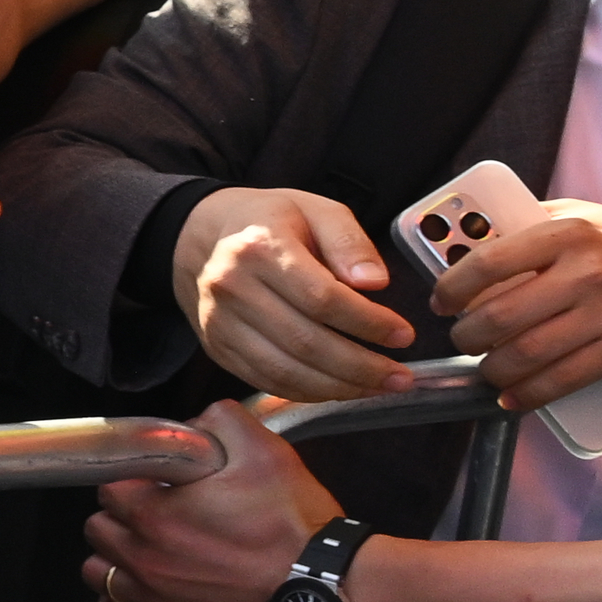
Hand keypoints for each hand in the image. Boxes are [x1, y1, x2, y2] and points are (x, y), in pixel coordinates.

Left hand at [85, 401, 324, 601]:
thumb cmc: (297, 527)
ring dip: (113, 561)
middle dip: (120, 516)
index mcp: (155, 513)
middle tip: (154, 513)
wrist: (329, 591)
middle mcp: (145, 557)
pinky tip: (133, 596)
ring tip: (143, 551)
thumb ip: (220, 422)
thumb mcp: (265, 452)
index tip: (156, 481)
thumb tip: (197, 423)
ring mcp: (156, 599)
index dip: (132, 478)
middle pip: (99, 529)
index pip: (108, 486)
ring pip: (98, 575)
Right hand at [176, 184, 414, 400]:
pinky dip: (309, 392)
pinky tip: (340, 388)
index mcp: (259, 247)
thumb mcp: (314, 209)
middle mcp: (232, 288)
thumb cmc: (267, 221)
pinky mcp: (216, 347)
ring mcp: (219, 323)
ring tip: (378, 387)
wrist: (198, 237)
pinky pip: (266, 380)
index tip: (403, 335)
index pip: (322, 298)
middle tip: (400, 376)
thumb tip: (376, 282)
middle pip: (305, 342)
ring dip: (339, 387)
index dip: (368, 323)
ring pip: (285, 370)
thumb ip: (349, 241)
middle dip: (360, 366)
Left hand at [431, 201, 601, 414]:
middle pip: (499, 316)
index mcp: (568, 232)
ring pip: (525, 354)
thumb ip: (536, 227)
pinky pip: (562, 381)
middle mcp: (584, 271)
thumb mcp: (591, 217)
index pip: (487, 263)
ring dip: (493, 370)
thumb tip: (477, 249)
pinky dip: (527, 395)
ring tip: (487, 369)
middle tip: (463, 340)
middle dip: (467, 337)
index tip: (442, 303)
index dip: (452, 288)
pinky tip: (512, 398)